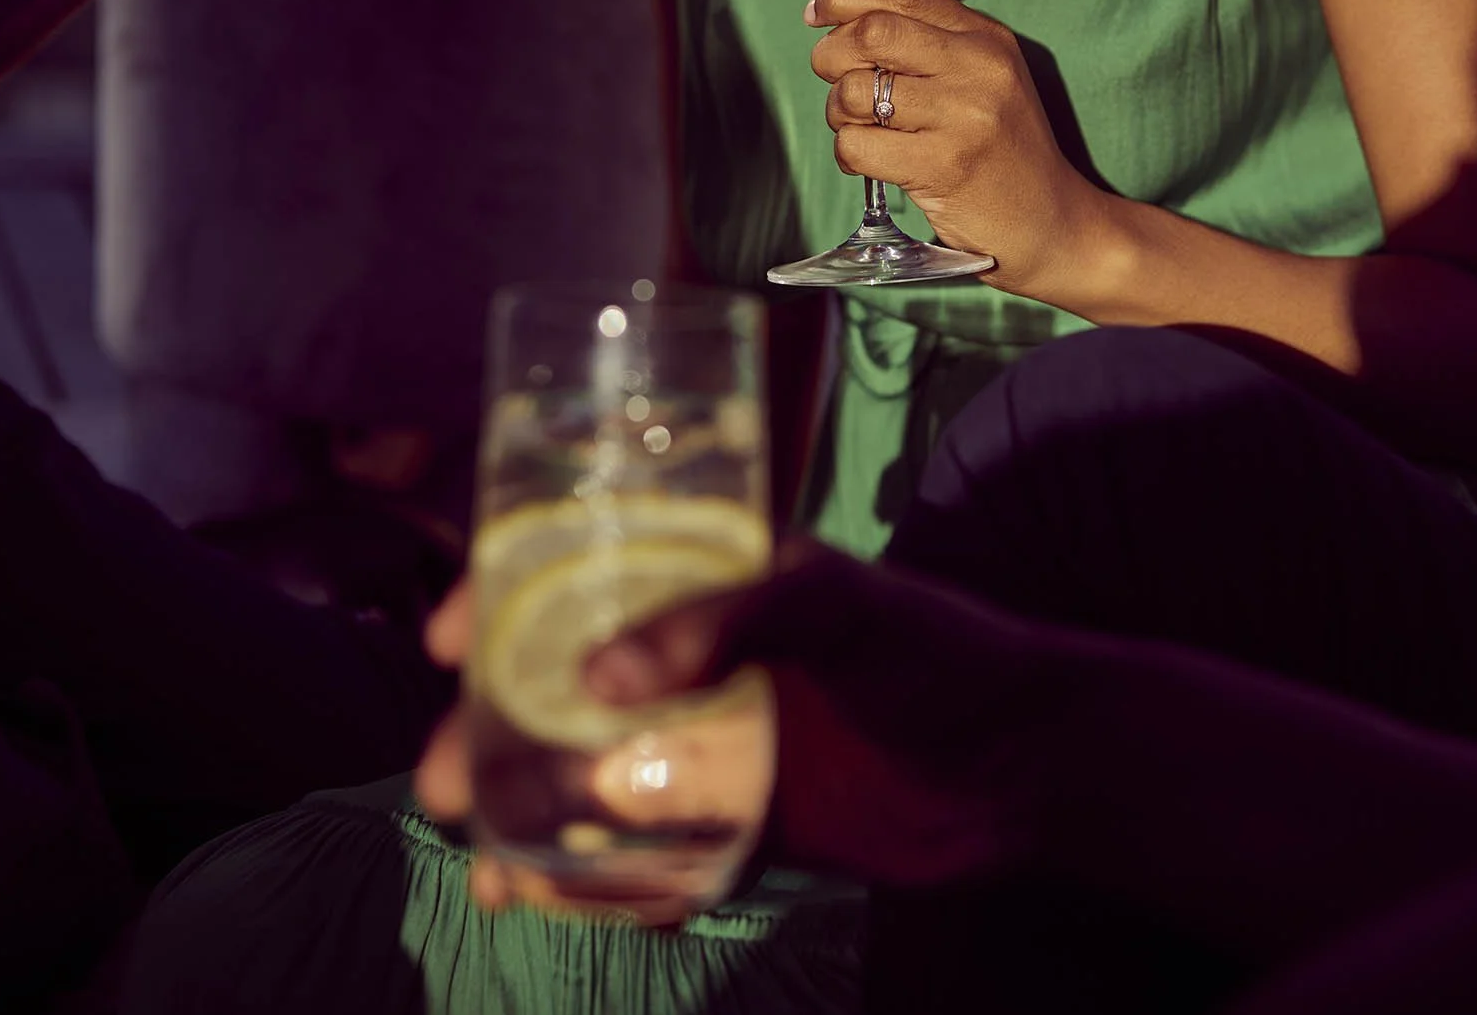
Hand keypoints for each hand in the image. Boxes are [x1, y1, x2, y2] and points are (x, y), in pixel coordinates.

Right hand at [413, 540, 1064, 919]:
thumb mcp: (844, 603)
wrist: (1034, 768)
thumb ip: (734, 617)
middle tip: (442, 789)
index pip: (581, 572)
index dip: (498, 598)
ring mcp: (719, 746)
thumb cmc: (943, 653)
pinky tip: (572, 905)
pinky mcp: (748, 825)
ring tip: (493, 871)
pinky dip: (610, 883)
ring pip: (595, 781)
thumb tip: (601, 673)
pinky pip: (657, 855)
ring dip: (532, 821)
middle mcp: (700, 660)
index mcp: (712, 581)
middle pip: (562, 692)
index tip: (443, 641)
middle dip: (488, 739)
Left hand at [809, 0, 1105, 293]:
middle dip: (831, 54)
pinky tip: (869, 163)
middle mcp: (978, 69)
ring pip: (855, 91)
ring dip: (838, 111)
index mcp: (985, 38)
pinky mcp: (943, 167)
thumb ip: (929, 44)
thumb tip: (842, 20)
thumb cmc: (1004, 152)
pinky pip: (857, 145)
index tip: (818, 12)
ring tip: (860, 128)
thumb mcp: (985, 79)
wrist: (1053, 222)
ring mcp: (963, 117)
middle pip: (871, 33)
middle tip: (835, 80)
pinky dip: (848, 154)